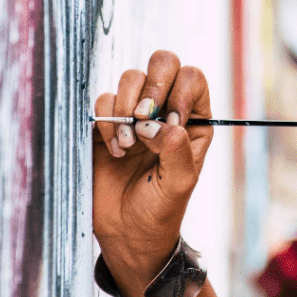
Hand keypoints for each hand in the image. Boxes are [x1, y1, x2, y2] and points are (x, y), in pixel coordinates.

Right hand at [92, 50, 213, 296]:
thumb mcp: (180, 183)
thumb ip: (176, 150)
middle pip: (163, 63)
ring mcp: (135, 114)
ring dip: (126, 107)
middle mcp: (165, 110)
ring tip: (127, 144)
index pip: (192, 79)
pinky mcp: (106, 123)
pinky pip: (104, 101)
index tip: (171, 121)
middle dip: (153, 85)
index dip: (181, 91)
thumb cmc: (161, 209)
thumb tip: (160, 123)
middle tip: (143, 116)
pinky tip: (115, 152)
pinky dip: (107, 122)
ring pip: (131, 77)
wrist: (127, 233)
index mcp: (193, 119)